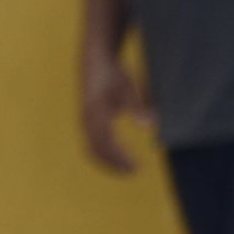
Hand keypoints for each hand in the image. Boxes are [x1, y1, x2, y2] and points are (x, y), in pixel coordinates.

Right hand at [80, 48, 147, 179]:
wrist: (96, 60)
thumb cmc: (114, 75)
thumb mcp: (129, 89)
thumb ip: (138, 108)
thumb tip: (150, 126)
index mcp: (97, 115)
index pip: (107, 145)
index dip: (120, 159)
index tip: (136, 167)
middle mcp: (87, 121)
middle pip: (97, 151)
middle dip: (114, 164)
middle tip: (133, 172)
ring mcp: (84, 121)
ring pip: (92, 149)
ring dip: (108, 161)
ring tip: (125, 167)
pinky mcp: (85, 120)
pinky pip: (91, 143)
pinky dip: (103, 153)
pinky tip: (116, 154)